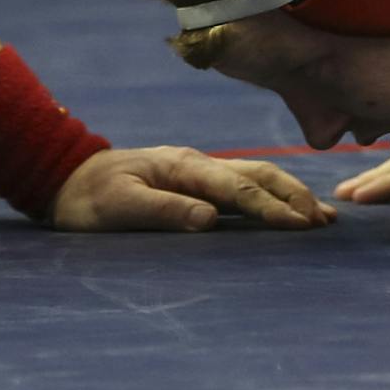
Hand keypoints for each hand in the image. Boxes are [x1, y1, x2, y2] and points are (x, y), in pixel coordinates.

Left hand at [50, 146, 335, 231]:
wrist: (66, 178)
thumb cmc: (87, 199)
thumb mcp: (117, 207)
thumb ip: (162, 210)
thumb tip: (210, 218)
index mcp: (182, 166)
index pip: (236, 187)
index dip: (269, 207)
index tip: (298, 225)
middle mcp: (197, 163)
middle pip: (258, 174)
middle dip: (294, 196)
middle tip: (323, 221)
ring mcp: (199, 171)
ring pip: (256, 177)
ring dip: (290, 194)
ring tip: (321, 216)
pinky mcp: (197, 183)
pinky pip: (243, 186)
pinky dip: (272, 196)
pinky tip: (287, 208)